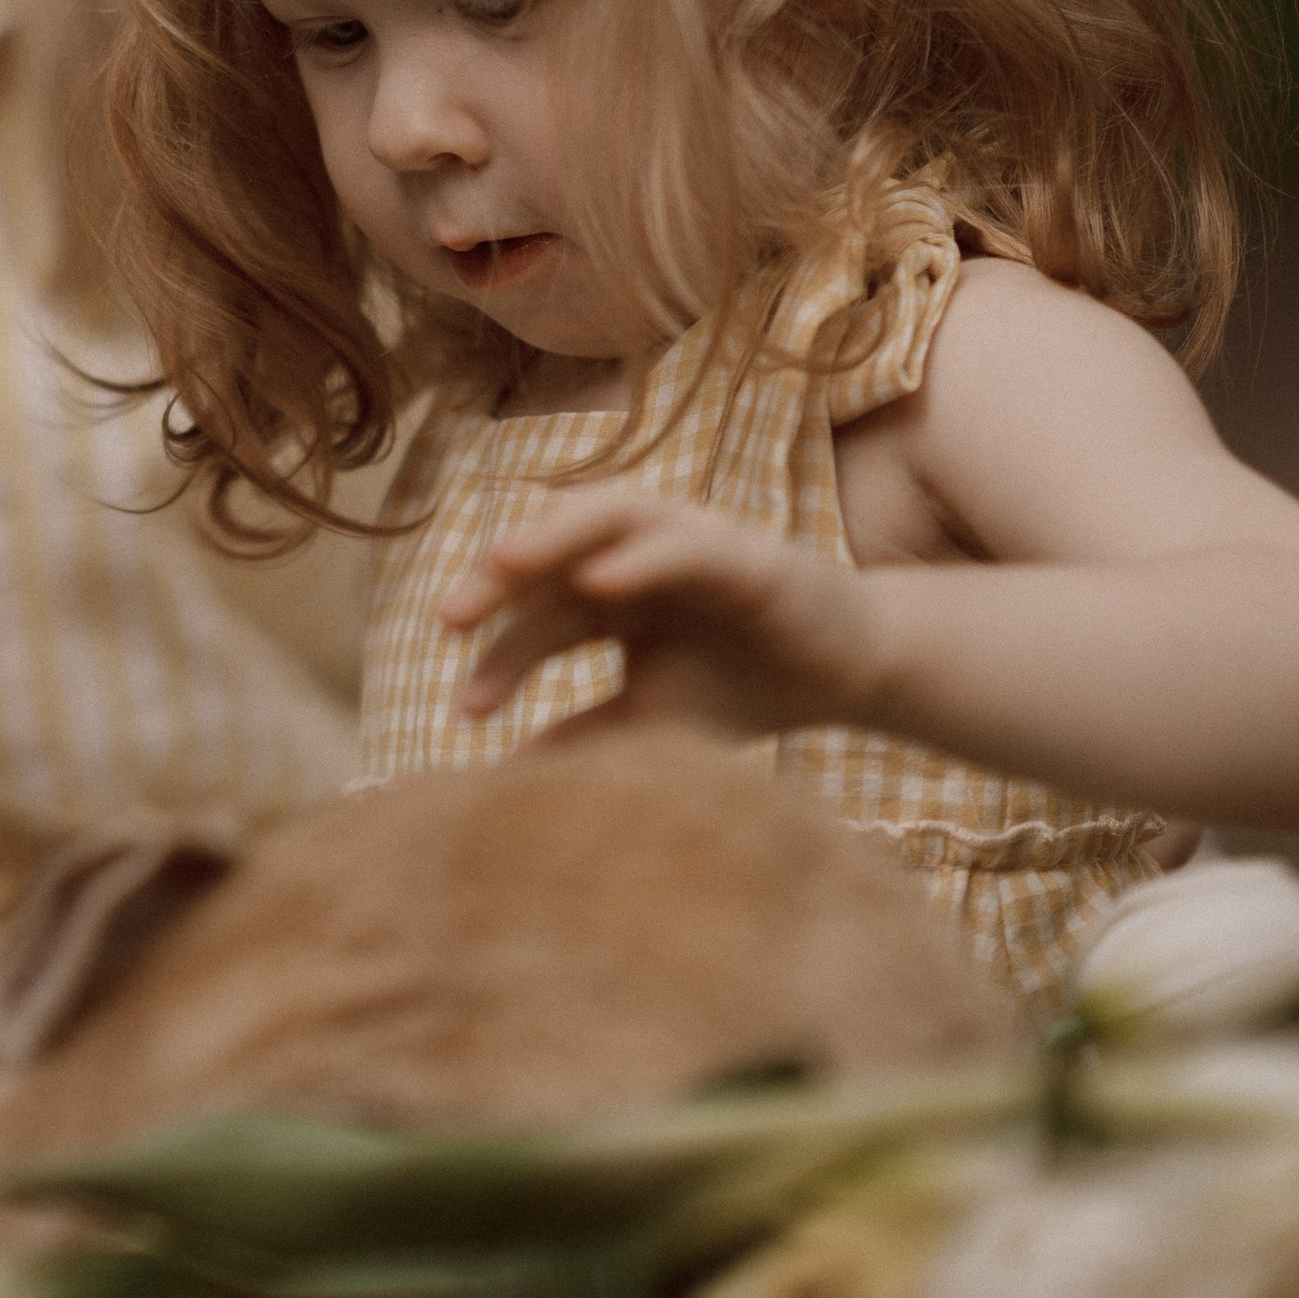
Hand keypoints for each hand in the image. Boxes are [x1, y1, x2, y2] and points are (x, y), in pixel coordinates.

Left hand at [435, 490, 880, 746]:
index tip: (466, 712)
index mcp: (613, 596)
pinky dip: (642, 554)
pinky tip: (600, 579)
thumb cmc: (743, 692)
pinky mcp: (745, 554)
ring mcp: (691, 545)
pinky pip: (685, 544)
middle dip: (499, 581)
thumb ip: (583, 736)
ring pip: (609, 515)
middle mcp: (640, 559)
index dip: (498, 656)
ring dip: (554, 534)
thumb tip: (504, 781)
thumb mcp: (650, 721)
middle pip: (555, 552)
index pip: (539, 613)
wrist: (849, 675)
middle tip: (449, 619)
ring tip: (503, 561)